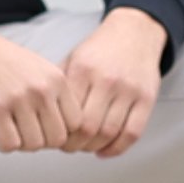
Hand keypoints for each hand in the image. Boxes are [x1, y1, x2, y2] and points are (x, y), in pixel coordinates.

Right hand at [0, 10, 77, 154]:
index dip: (62, 131)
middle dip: (41, 142)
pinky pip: (10, 144)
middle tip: (25, 132)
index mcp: (56, 79)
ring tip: (9, 130)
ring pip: (34, 145)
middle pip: (57, 139)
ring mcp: (19, 99)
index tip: (44, 129)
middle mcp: (42, 89)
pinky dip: (3, 144)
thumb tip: (67, 132)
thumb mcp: (37, 69)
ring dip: (21, 144)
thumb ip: (54, 94)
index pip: (77, 122)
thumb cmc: (0, 61)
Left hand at [48, 10, 162, 159]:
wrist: (135, 32)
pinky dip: (116, 148)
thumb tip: (36, 115)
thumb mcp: (73, 58)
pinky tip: (104, 150)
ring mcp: (129, 90)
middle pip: (88, 128)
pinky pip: (132, 133)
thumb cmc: (100, 49)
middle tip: (68, 146)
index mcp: (83, 69)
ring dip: (93, 148)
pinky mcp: (147, 98)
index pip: (67, 113)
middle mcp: (107, 80)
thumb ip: (59, 85)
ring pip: (109, 133)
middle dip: (74, 145)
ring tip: (85, 147)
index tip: (54, 137)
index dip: (58, 132)